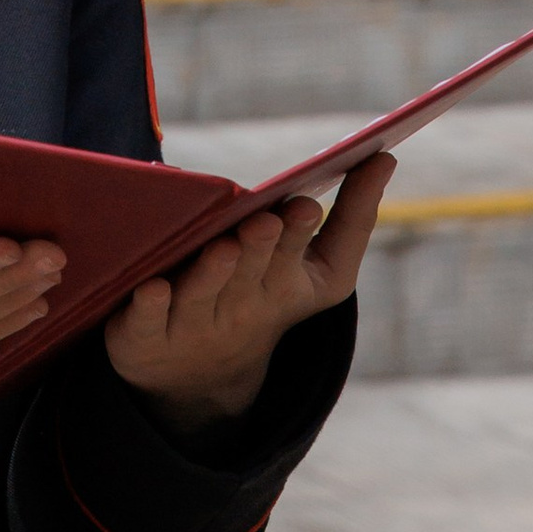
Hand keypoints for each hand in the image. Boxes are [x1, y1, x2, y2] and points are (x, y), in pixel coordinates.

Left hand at [105, 153, 393, 436]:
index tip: (303, 205)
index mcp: (285, 285)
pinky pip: (148, 323)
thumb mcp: (315, 266)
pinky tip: (152, 287)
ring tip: (221, 246)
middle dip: (262, 246)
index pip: (298, 260)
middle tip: (265, 219)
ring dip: (214, 272)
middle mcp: (243, 306)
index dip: (300, 235)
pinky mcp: (147, 339)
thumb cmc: (262, 292)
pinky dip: (151, 306)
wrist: (198, 376)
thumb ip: (352, 213)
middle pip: (253, 273)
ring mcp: (195, 324)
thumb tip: (385, 155)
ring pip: (204, 295)